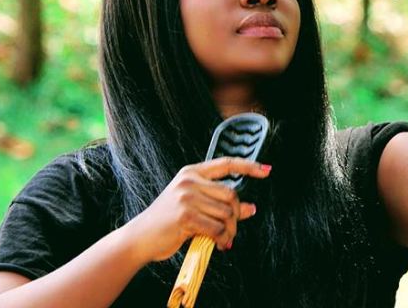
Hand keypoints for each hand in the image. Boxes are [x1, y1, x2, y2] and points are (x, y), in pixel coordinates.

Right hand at [122, 157, 270, 263]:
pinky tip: (220, 244)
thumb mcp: (194, 207)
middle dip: (236, 216)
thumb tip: (251, 208)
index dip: (248, 166)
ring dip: (230, 231)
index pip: (226, 163)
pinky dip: (222, 239)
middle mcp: (189, 181)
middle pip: (231, 194)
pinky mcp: (185, 215)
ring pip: (226, 213)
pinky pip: (216, 228)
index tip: (266, 170)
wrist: (140, 237)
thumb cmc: (168, 222)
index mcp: (191, 172)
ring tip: (225, 240)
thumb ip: (220, 204)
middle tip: (232, 232)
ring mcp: (186, 197)